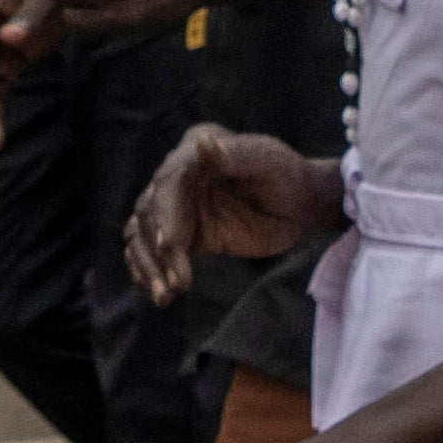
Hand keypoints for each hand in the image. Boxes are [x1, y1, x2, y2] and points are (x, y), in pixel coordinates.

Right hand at [127, 128, 342, 305]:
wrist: (300, 204)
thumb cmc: (288, 177)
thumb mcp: (270, 162)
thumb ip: (238, 154)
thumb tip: (204, 145)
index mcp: (195, 149)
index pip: (168, 182)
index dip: (165, 215)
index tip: (169, 246)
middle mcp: (178, 175)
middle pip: (149, 211)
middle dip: (159, 249)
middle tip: (177, 284)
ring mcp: (176, 205)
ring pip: (141, 233)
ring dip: (149, 266)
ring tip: (164, 297)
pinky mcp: (181, 233)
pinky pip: (149, 251)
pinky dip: (146, 272)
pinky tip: (155, 294)